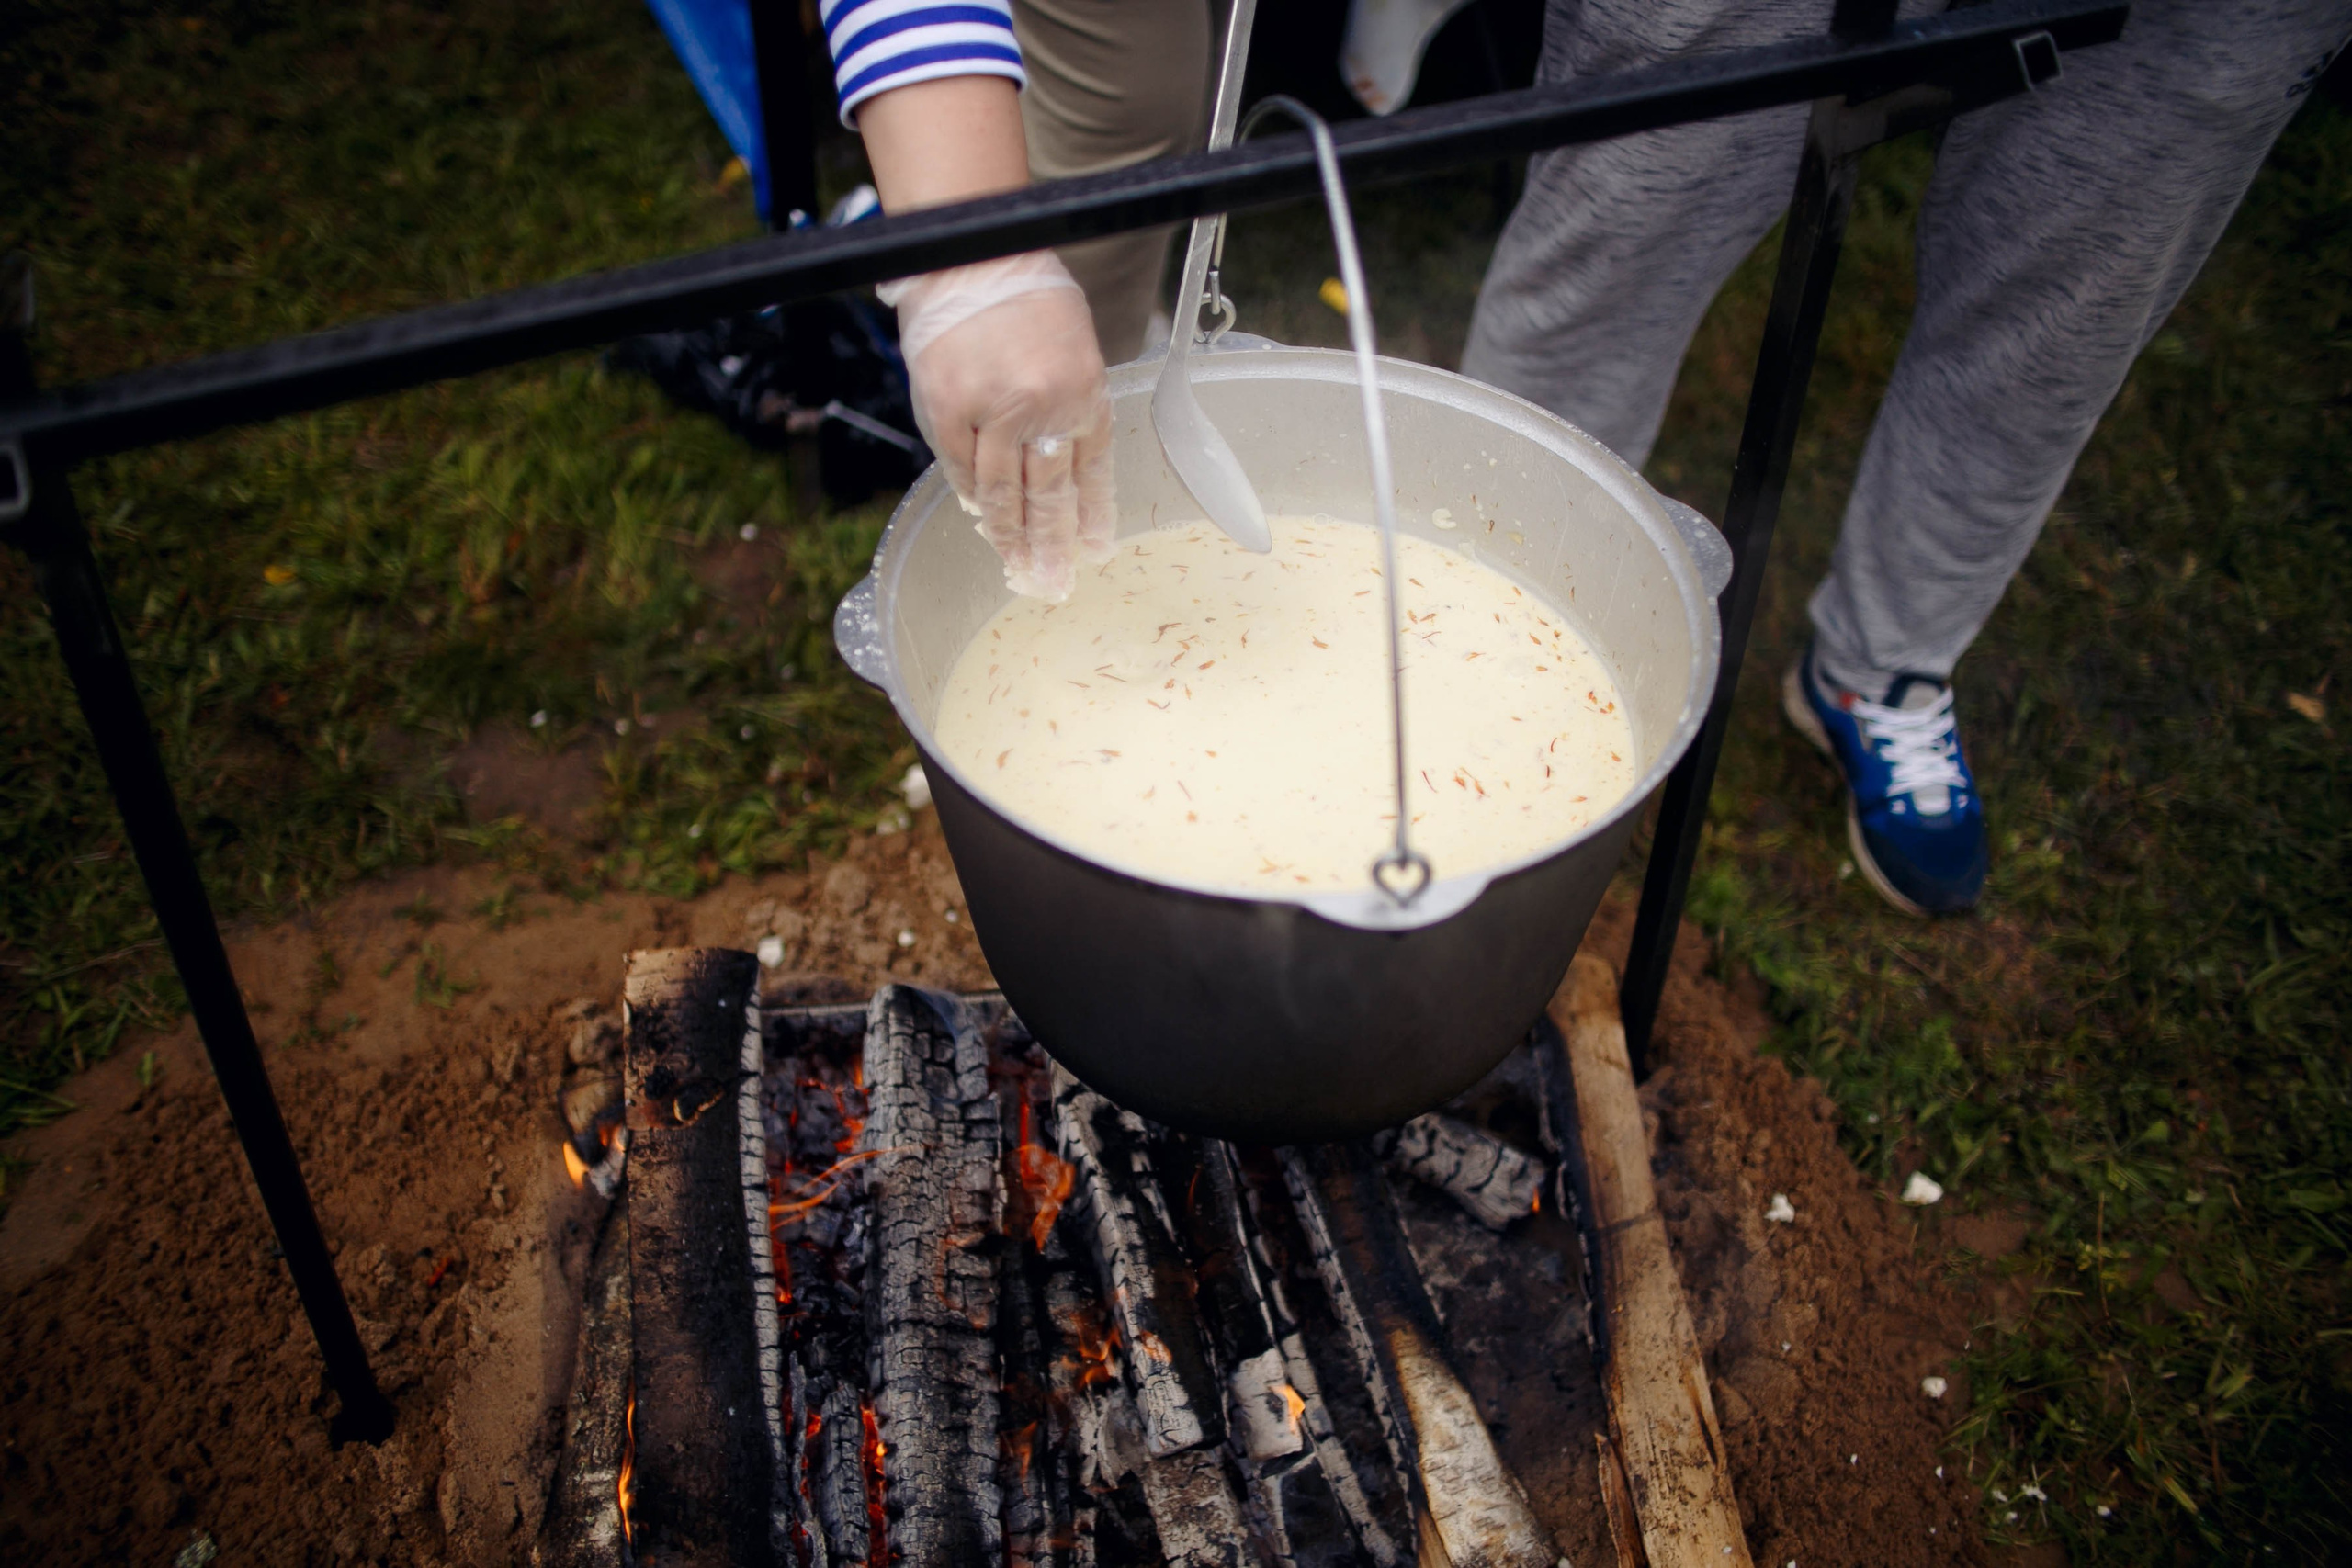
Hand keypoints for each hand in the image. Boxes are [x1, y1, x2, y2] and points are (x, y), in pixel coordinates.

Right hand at [882, 251, 1117, 600]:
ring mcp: (993, 410)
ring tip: (1018, 570)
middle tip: (1052, 583)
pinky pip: (960, 469)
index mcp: (1084, 391)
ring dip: (1010, 537)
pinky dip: (972, 497)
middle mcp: (1044, 406)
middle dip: (1052, 545)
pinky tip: (981, 521)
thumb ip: (1070, 405)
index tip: (1094, 551)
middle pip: (1048, 494)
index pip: (1092, 471)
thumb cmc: (1026, 297)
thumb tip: (1063, 471)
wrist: (972, 256)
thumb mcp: (1073, 346)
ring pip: (1003, 492)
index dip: (1092, 516)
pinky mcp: (948, 409)